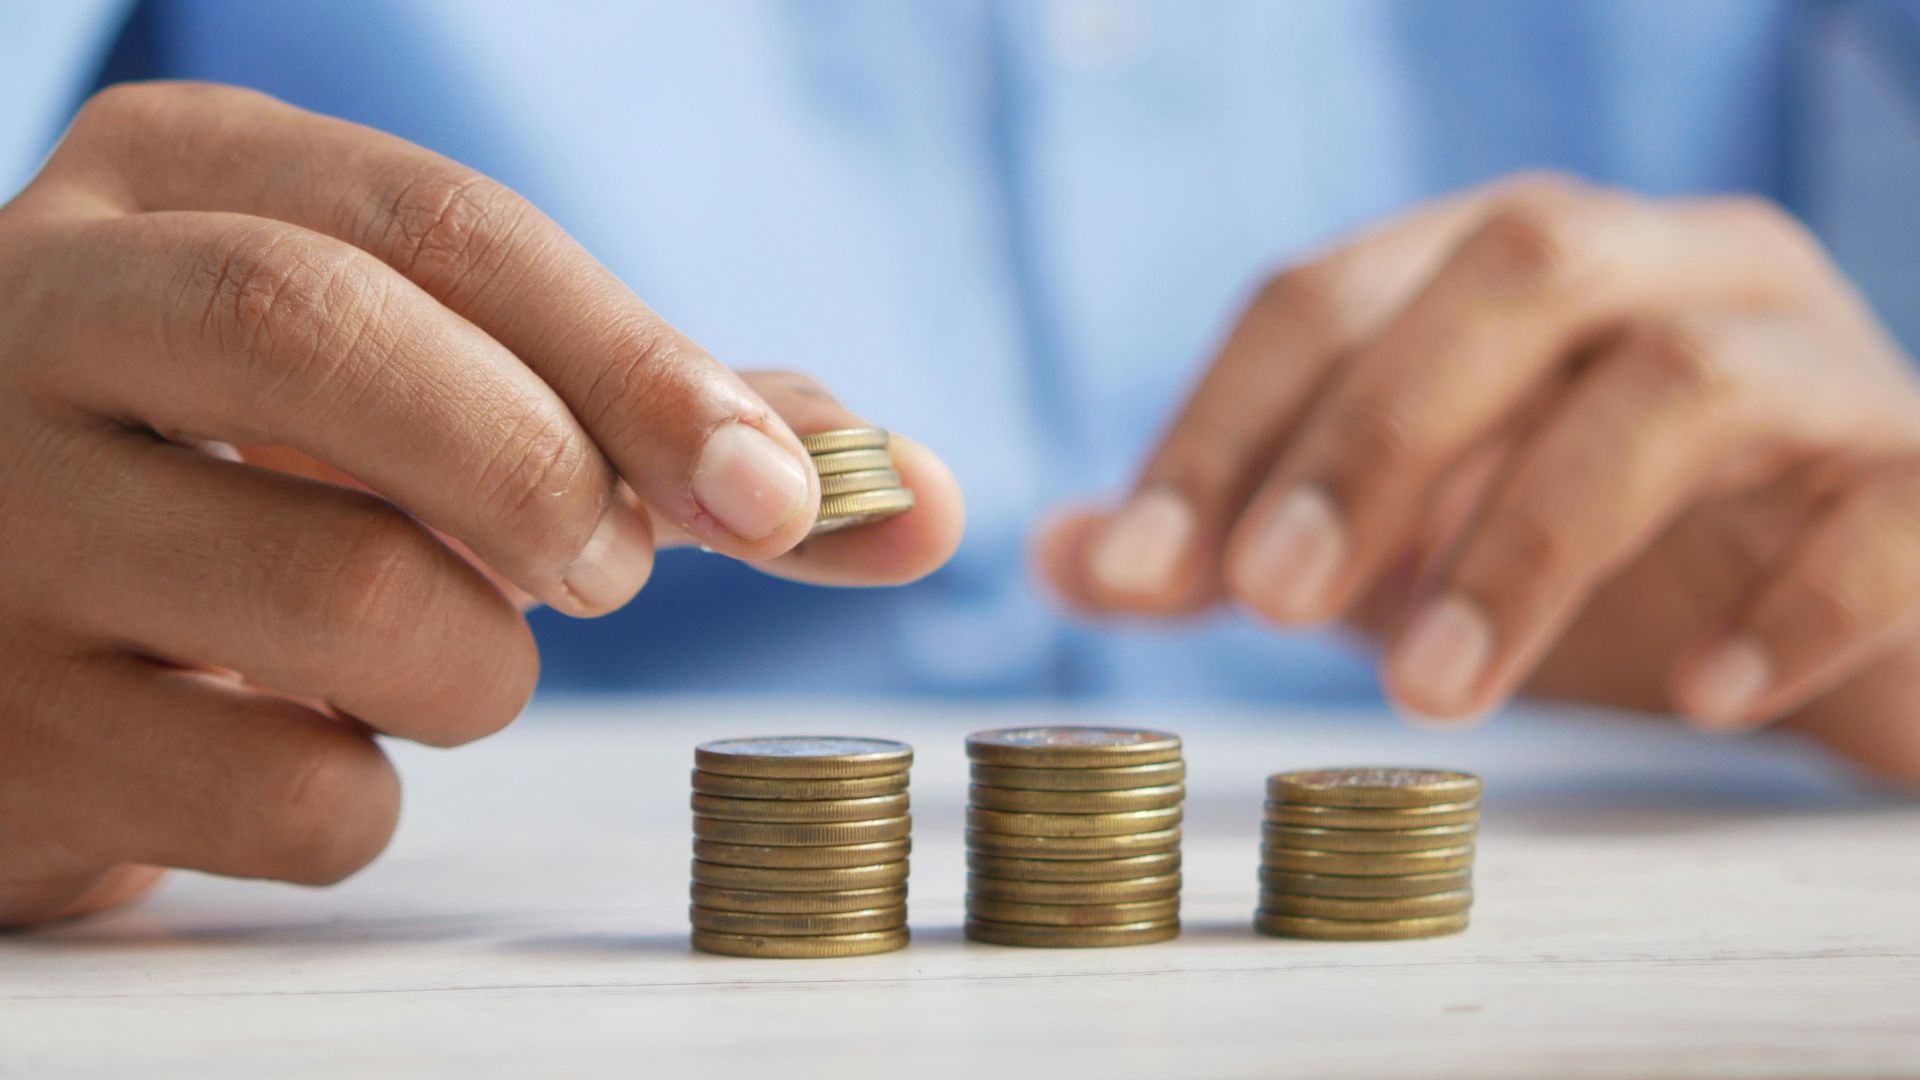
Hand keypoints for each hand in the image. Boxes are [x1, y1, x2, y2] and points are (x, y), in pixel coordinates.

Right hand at [0, 83, 962, 926]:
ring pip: (346, 598)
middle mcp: (38, 310)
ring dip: (478, 667)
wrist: (8, 609)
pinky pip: (288, 796)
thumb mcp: (431, 378)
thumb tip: (917, 494)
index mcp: (177, 181)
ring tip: (431, 651)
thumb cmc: (269, 468)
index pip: (444, 231)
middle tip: (606, 568)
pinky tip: (302, 743)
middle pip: (332, 340)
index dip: (641, 366)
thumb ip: (663, 416)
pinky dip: (368, 798)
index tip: (776, 494)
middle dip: (541, 470)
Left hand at [1038, 174, 1919, 781]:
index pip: (1332, 292)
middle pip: (1515, 270)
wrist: (1849, 621)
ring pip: (1681, 380)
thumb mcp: (1403, 555)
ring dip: (1533, 536)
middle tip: (1270, 603)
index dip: (1221, 424)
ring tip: (1434, 693)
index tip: (1136, 570)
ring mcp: (1816, 361)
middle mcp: (1669, 270)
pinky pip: (1879, 509)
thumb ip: (1246, 543)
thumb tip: (1063, 557)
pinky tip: (1697, 698)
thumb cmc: (1608, 571)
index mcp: (1515, 270)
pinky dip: (1784, 603)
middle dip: (1373, 436)